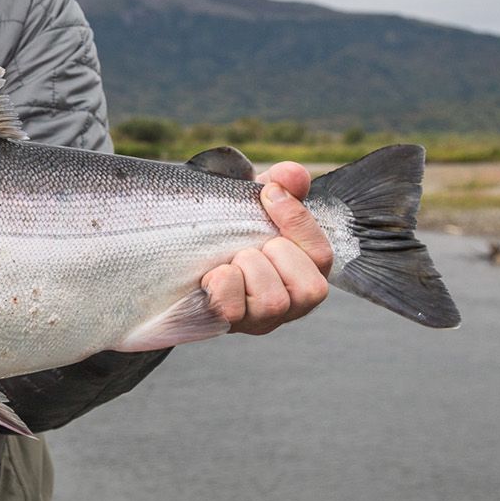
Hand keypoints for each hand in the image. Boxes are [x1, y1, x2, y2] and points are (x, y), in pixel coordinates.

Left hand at [202, 161, 332, 334]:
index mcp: (304, 270)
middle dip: (273, 253)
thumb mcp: (252, 200)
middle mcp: (290, 303)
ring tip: (231, 260)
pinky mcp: (228, 326)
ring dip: (247, 269)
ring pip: (273, 301)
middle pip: (309, 288)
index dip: (298, 220)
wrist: (177, 251)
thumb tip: (294, 174)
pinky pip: (232, 309)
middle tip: (248, 244)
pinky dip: (221, 284)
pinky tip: (211, 275)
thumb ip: (279, 183)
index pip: (322, 255)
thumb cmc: (227, 228)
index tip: (268, 192)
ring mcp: (260, 320)